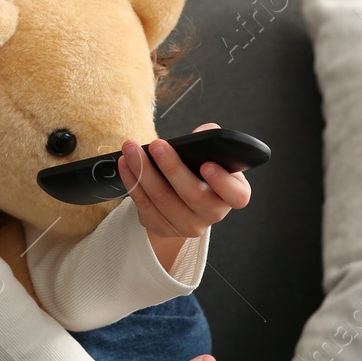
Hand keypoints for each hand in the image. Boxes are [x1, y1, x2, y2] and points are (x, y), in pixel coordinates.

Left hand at [119, 123, 251, 241]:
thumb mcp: (212, 156)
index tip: (206, 164)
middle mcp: (213, 213)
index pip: (236, 195)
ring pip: (163, 200)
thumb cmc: (200, 171)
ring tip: (131, 149)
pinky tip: (124, 164)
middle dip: (172, 167)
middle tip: (156, 145)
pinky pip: (144, 205)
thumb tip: (201, 132)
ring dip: (144, 171)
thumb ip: (210, 140)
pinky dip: (132, 182)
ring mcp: (188, 225)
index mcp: (232, 194)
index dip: (222, 182)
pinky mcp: (163, 228)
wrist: (183, 199)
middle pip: (193, 195)